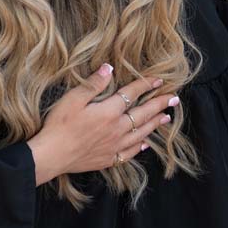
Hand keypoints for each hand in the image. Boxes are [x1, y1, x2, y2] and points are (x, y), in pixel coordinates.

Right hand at [27, 65, 178, 184]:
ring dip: (155, 124)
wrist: (52, 155)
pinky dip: (140, 146)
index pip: (132, 94)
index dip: (146, 85)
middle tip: (174, 99)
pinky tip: (145, 144)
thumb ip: (93, 84)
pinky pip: (131, 152)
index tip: (159, 80)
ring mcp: (115, 145)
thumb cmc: (59, 125)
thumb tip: (109, 68)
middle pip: (143, 114)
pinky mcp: (109, 159)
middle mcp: (117, 128)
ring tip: (166, 118)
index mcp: (109, 111)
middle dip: (159, 104)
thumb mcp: (72, 99)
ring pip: (141, 133)